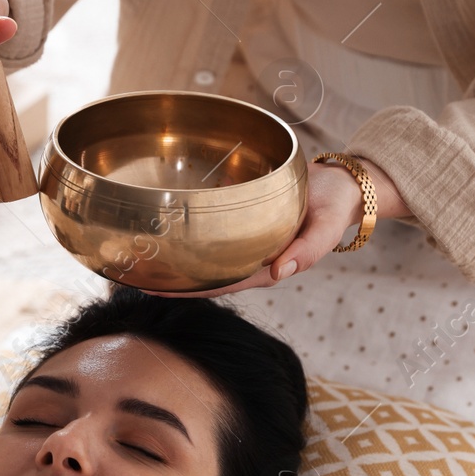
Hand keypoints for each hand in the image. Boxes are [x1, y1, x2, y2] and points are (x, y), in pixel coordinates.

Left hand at [144, 158, 408, 297]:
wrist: (345, 185)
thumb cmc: (335, 205)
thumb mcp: (327, 226)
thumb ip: (308, 250)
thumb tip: (280, 272)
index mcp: (268, 266)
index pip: (219, 284)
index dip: (186, 290)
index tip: (153, 288)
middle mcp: (253, 258)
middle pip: (205, 275)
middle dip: (170, 278)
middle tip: (129, 274)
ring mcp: (249, 242)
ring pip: (206, 256)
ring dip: (176, 258)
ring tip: (139, 254)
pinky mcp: (247, 223)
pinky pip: (215, 232)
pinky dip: (192, 233)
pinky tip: (167, 226)